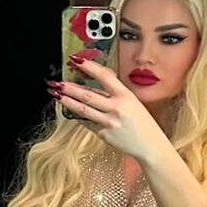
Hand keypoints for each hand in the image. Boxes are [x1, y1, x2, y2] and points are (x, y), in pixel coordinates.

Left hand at [49, 59, 172, 166]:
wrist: (149, 145)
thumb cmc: (142, 123)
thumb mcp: (132, 102)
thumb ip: (114, 94)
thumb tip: (94, 85)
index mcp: (125, 96)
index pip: (104, 76)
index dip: (89, 67)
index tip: (77, 60)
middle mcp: (116, 108)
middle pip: (88, 96)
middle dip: (70, 88)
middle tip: (57, 83)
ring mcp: (109, 122)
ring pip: (83, 110)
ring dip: (68, 102)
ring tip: (57, 95)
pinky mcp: (103, 135)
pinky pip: (88, 123)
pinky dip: (79, 117)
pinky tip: (70, 111)